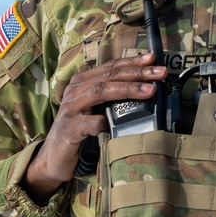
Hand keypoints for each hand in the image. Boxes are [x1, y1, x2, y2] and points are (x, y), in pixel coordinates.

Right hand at [23, 52, 167, 202]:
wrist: (54, 158)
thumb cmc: (81, 130)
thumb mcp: (96, 109)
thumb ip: (113, 97)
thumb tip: (147, 88)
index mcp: (83, 82)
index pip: (111, 66)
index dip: (132, 61)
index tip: (153, 58)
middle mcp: (75, 90)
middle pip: (110, 75)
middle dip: (137, 72)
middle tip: (160, 73)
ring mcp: (70, 108)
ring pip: (100, 91)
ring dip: (127, 89)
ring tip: (150, 91)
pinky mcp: (69, 129)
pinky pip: (90, 122)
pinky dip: (104, 122)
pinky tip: (116, 124)